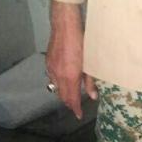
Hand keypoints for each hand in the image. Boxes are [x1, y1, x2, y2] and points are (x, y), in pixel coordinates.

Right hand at [47, 2, 96, 118]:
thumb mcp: (89, 63)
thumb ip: (90, 81)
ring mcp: (51, 69)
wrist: (64, 27)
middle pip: (62, 96)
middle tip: (75, 107)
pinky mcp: (48, 62)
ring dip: (63, 94)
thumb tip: (93, 96)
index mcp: (70, 77)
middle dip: (69, 103)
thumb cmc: (81, 43)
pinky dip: (58, 84)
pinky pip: (52, 79)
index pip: (72, 98)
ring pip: (56, 88)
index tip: (78, 115)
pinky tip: (63, 82)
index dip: (75, 108)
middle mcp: (58, 75)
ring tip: (70, 96)